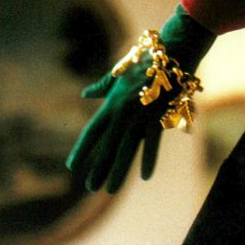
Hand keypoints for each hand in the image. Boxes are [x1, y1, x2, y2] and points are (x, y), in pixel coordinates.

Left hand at [66, 5, 215, 193]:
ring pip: (126, 150)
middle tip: (90, 187)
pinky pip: (151, 144)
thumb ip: (102, 88)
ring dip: (118, 172)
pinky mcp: (158, 119)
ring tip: (110, 190)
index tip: (72, 166)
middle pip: (106, 147)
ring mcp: (140, 118)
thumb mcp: (119, 74)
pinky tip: (144, 177)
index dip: (82, 150)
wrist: (171, 54)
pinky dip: (148, 161)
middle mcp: (122, 113)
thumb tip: (85, 94)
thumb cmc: (146, 62)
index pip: (92, 132)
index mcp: (111, 104)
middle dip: (98, 168)